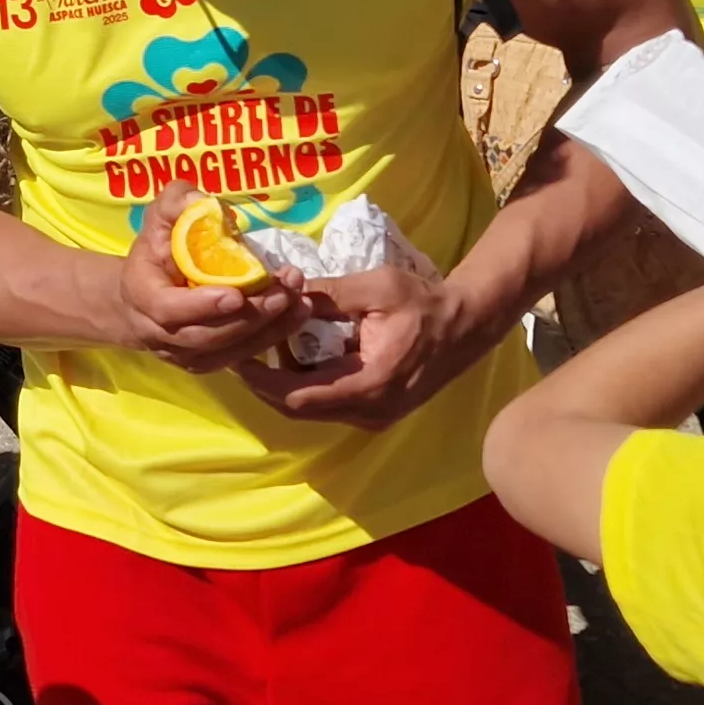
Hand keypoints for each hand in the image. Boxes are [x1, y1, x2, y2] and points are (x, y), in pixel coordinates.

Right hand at [109, 185, 307, 373]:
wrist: (140, 296)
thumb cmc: (156, 249)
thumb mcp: (161, 216)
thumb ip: (178, 203)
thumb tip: (202, 203)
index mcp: (142, 295)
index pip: (168, 309)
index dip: (201, 305)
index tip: (236, 294)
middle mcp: (160, 333)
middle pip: (206, 336)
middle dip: (249, 316)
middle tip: (284, 292)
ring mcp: (184, 354)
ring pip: (227, 352)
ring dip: (268, 328)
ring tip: (299, 301)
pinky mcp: (208, 361)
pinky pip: (240, 356)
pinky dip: (271, 336)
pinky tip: (296, 314)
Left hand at [237, 265, 513, 427]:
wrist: (467, 324)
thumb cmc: (423, 302)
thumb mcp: (376, 287)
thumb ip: (328, 295)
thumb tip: (282, 295)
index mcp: (369, 384)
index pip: (299, 395)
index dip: (262, 380)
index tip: (237, 358)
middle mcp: (370, 411)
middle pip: (299, 410)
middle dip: (266, 385)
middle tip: (240, 354)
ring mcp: (375, 417)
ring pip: (313, 411)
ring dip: (284, 386)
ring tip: (261, 353)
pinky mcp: (377, 413)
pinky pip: (330, 407)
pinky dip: (307, 387)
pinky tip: (294, 358)